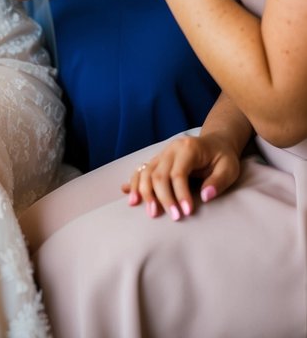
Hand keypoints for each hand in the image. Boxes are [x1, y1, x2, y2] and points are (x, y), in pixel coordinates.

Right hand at [122, 132, 241, 219]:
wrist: (215, 142)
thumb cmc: (223, 157)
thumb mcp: (229, 168)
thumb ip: (218, 182)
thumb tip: (205, 197)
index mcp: (188, 148)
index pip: (178, 173)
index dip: (181, 194)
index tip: (187, 212)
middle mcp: (171, 149)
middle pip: (159, 174)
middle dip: (163, 197)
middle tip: (173, 217)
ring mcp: (162, 154)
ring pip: (146, 172)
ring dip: (145, 193)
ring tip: (151, 212)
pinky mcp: (158, 160)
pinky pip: (142, 170)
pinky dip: (134, 183)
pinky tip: (129, 195)